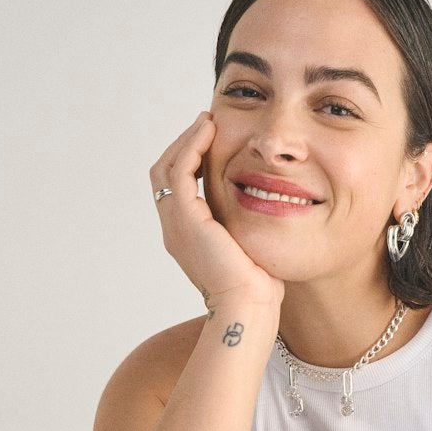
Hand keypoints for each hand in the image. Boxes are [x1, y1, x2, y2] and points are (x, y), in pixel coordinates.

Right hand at [148, 112, 284, 309]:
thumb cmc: (258, 288)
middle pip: (164, 174)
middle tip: (206, 124)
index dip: (189, 160)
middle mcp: (175, 230)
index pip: (176, 188)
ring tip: (207, 123)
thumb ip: (246, 226)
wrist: (248, 307)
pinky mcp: (186, 220)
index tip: (211, 140)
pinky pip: (180, 171)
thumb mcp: (249, 248)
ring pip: (167, 167)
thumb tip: (268, 209)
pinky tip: (210, 132)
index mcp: (186, 237)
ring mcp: (176, 225)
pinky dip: (192, 147)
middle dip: (184, 145)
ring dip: (187, 141)